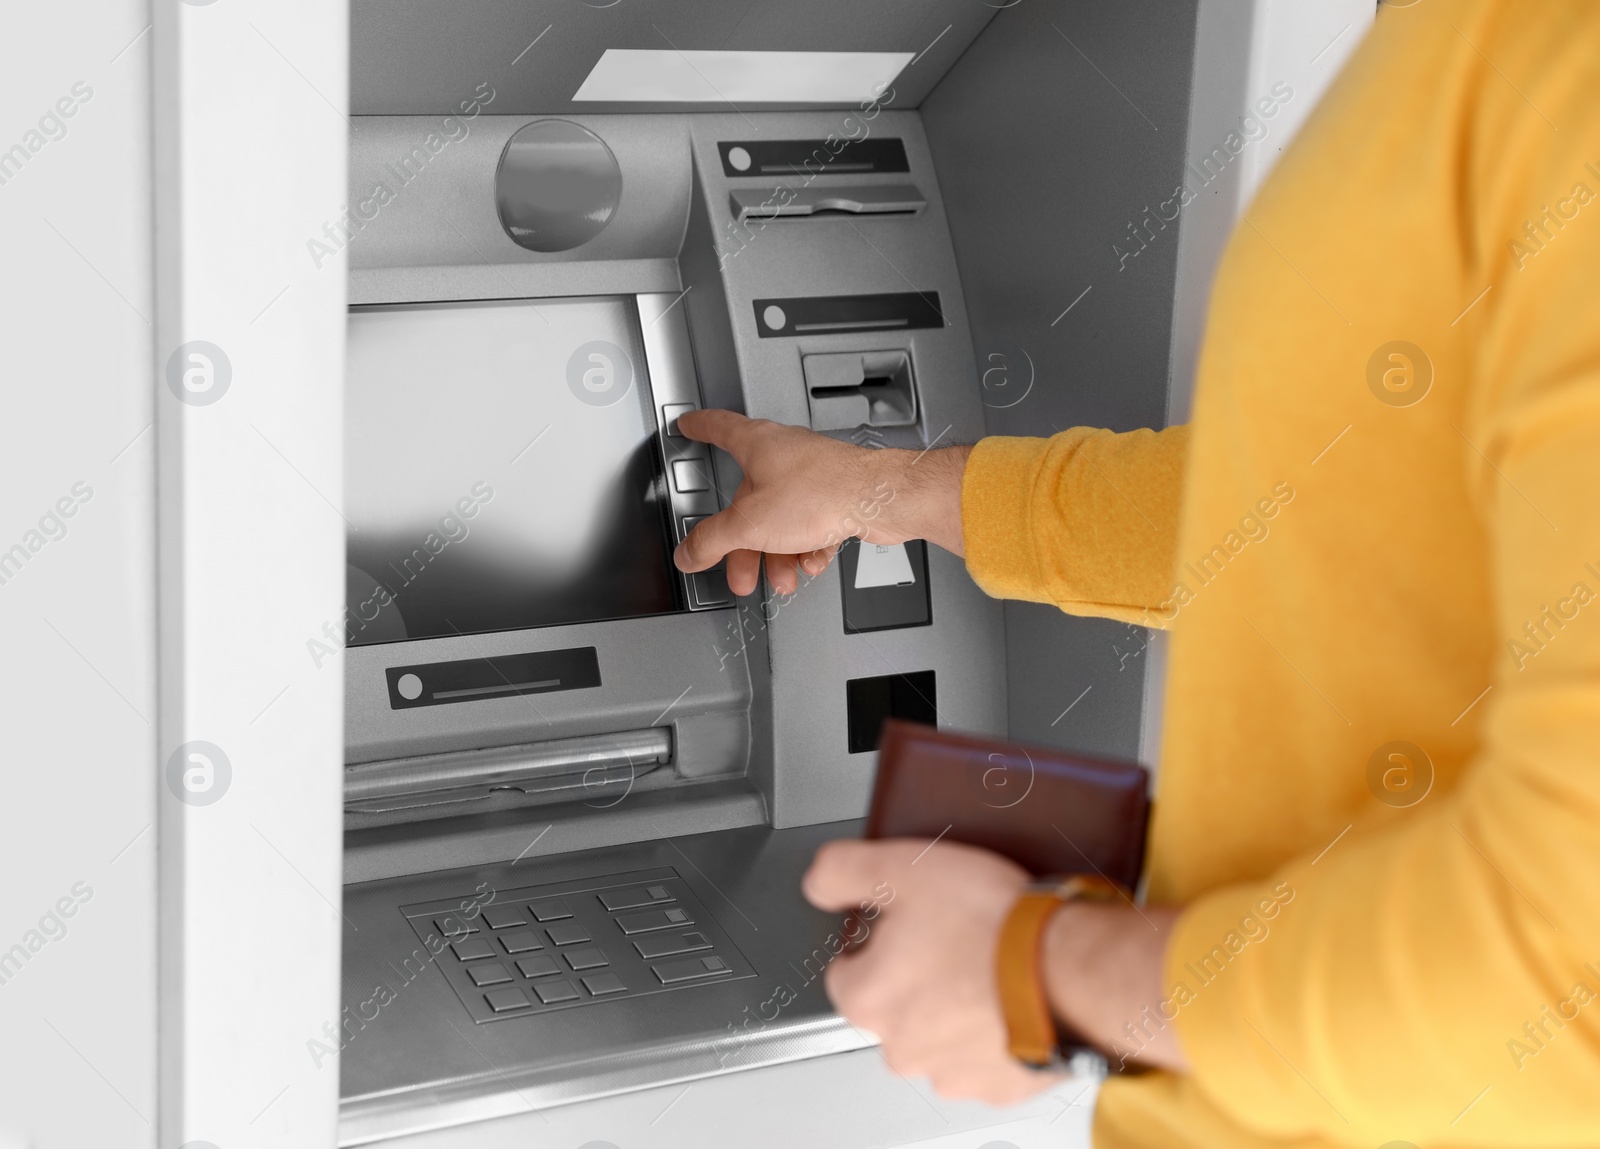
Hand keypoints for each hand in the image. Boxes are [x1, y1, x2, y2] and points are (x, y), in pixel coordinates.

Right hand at [672, 409, 969, 595]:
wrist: (880, 501)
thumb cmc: (823, 492)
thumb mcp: (749, 525)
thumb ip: (712, 541)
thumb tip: (689, 553)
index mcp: (758, 445)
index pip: (718, 427)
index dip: (700, 426)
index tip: (689, 425)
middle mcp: (786, 453)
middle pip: (749, 499)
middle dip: (743, 541)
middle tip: (737, 568)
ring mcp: (813, 474)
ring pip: (783, 519)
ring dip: (778, 555)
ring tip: (781, 579)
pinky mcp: (838, 494)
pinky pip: (812, 525)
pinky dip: (808, 547)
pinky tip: (811, 562)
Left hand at [802, 838, 1056, 1103]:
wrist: (1070, 971)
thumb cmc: (992, 926)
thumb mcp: (904, 866)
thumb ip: (843, 871)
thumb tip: (819, 882)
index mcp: (869, 999)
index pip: (843, 970)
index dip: (873, 937)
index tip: (905, 921)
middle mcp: (902, 1047)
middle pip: (894, 1004)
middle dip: (919, 973)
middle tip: (953, 935)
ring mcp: (953, 1072)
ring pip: (941, 1033)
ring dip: (958, 1004)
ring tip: (990, 962)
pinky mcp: (1001, 1084)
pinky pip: (989, 1054)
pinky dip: (998, 1028)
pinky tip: (1015, 993)